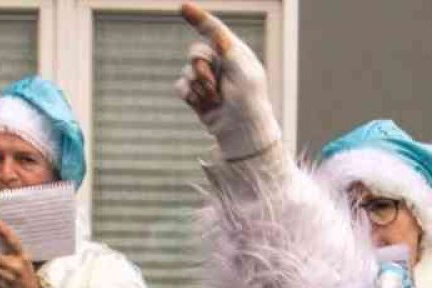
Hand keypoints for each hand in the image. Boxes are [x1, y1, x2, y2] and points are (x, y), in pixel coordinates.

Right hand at [177, 2, 279, 160]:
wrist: (242, 132)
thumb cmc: (249, 101)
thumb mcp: (243, 71)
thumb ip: (228, 49)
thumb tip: (217, 33)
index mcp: (235, 54)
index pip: (214, 31)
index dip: (199, 19)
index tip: (184, 7)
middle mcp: (220, 64)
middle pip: (195, 52)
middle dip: (201, 69)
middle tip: (215, 86)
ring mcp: (208, 79)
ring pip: (187, 71)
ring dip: (200, 87)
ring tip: (215, 100)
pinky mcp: (197, 94)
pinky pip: (181, 86)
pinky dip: (189, 94)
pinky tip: (201, 103)